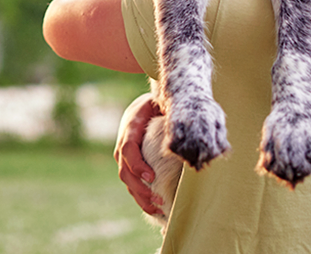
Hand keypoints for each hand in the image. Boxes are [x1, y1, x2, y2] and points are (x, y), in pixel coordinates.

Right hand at [114, 94, 163, 216]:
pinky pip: (131, 181)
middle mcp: (124, 140)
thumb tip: (185, 141)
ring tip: (158, 208)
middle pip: (124, 169)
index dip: (137, 165)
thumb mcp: (165, 104)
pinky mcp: (130, 162)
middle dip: (139, 188)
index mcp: (131, 124)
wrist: (150, 102)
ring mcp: (125, 152)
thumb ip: (171, 118)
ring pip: (126, 179)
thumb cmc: (162, 103)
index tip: (151, 177)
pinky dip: (140, 195)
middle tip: (158, 200)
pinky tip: (154, 206)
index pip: (127, 149)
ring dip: (140, 196)